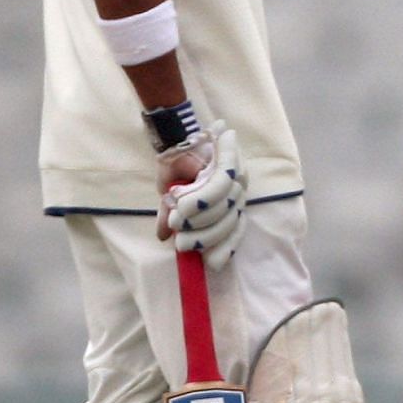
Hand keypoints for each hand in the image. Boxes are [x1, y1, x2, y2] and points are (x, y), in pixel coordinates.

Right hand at [160, 121, 246, 267]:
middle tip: (182, 240)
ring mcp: (238, 177)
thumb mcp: (171, 201)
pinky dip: (199, 198)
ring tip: (178, 217)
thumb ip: (170, 219)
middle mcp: (238, 194)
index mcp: (228, 208)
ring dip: (198, 217)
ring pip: (224, 206)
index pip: (236, 233)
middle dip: (204, 237)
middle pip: (229, 224)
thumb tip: (163, 237)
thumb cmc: (176, 171)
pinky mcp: (231, 160)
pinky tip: (182, 205)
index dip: (226, 249)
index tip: (211, 263)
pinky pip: (220, 185)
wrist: (174, 139)